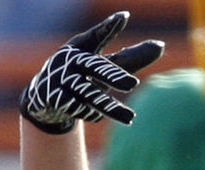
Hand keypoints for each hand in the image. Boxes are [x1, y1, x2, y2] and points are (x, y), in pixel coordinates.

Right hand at [19, 11, 164, 133]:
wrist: (43, 93)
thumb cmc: (82, 73)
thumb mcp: (103, 63)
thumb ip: (131, 57)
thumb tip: (161, 46)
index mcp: (83, 47)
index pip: (98, 35)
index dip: (109, 27)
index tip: (123, 17)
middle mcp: (71, 60)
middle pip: (97, 68)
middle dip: (115, 76)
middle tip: (134, 85)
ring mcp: (62, 80)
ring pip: (89, 94)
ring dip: (110, 107)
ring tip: (131, 118)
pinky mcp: (55, 98)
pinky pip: (78, 108)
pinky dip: (91, 114)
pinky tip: (97, 115)